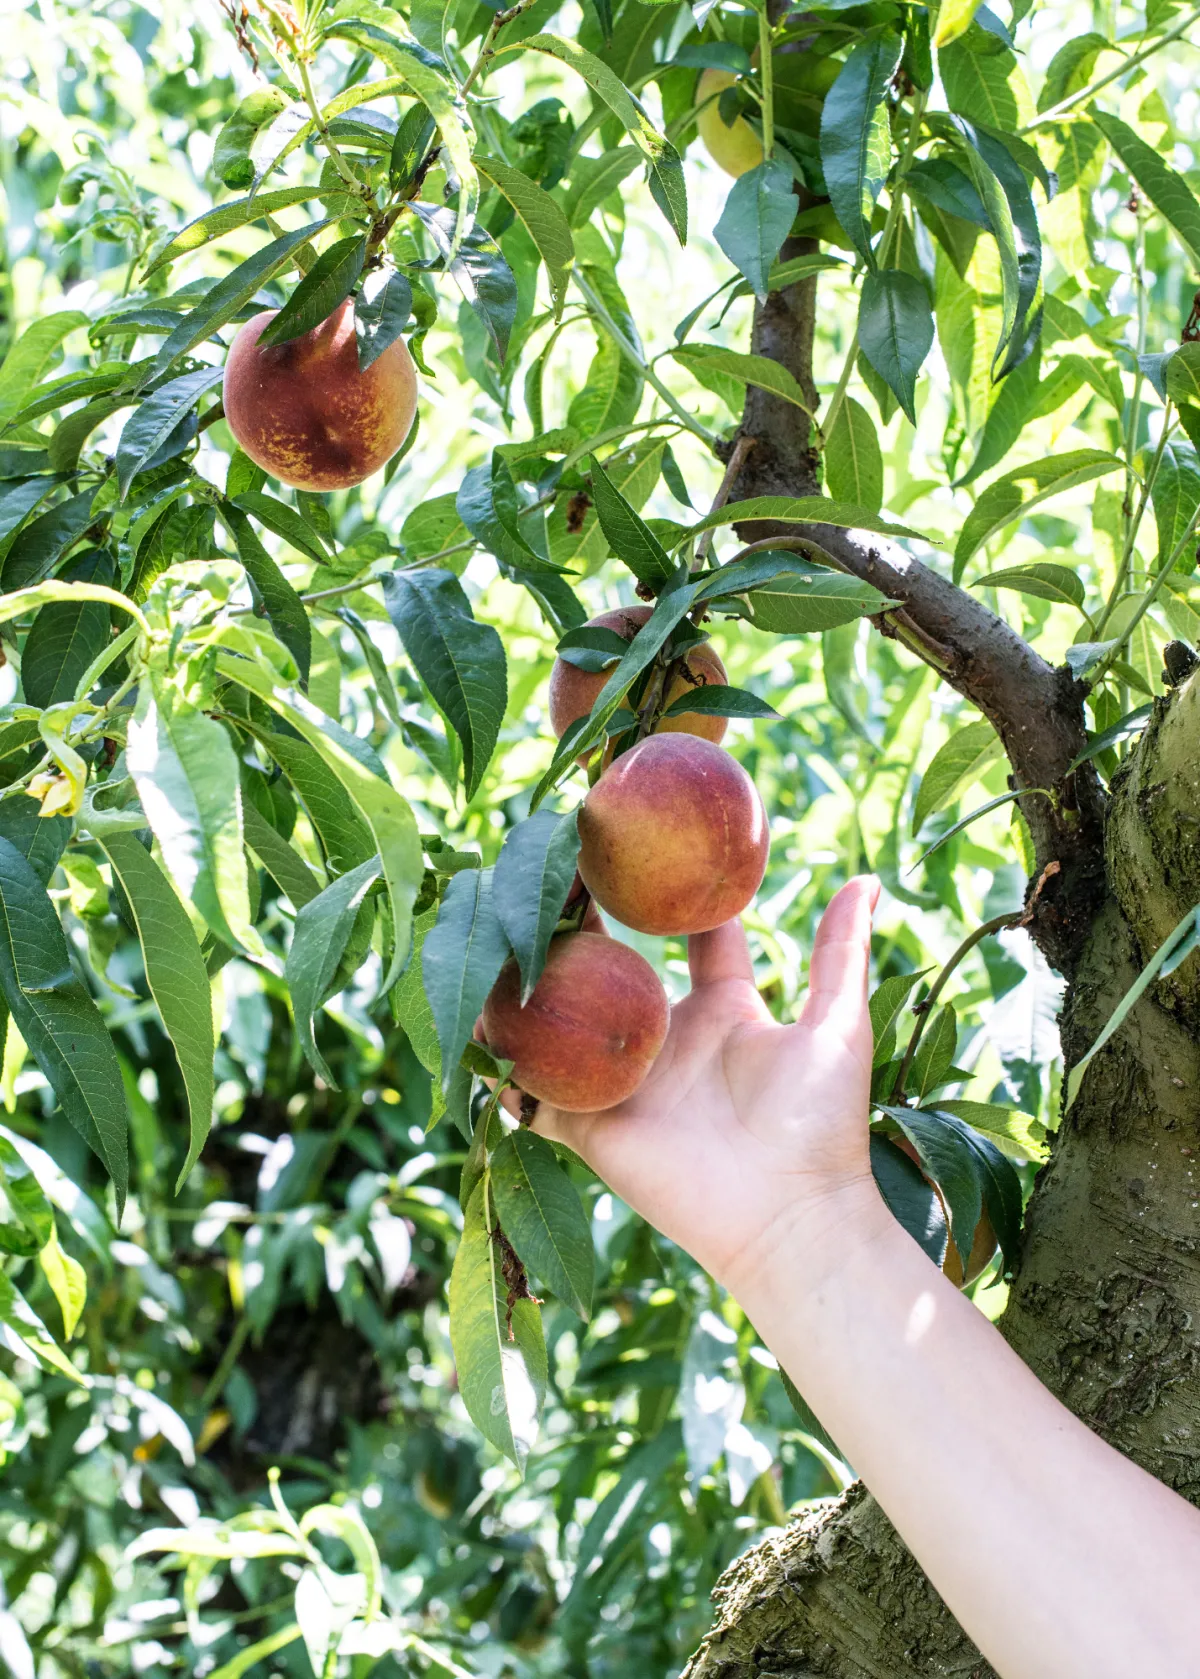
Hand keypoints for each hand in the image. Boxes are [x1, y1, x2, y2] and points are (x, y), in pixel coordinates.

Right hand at [521, 875, 883, 1294]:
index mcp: (723, 1009)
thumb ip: (841, 952)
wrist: (790, 1216)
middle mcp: (667, 1038)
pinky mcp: (592, 1127)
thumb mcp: (836, 1026)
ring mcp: (625, 1083)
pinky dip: (503, 1070)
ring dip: (531, 989)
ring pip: (563, 1025)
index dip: (671, 892)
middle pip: (613, 969)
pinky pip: (535, 1095)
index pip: (694, 935)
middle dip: (582, 926)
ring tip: (498, 936)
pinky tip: (476, 1028)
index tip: (646, 843)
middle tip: (553, 875)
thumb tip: (868, 879)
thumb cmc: (819, 1122)